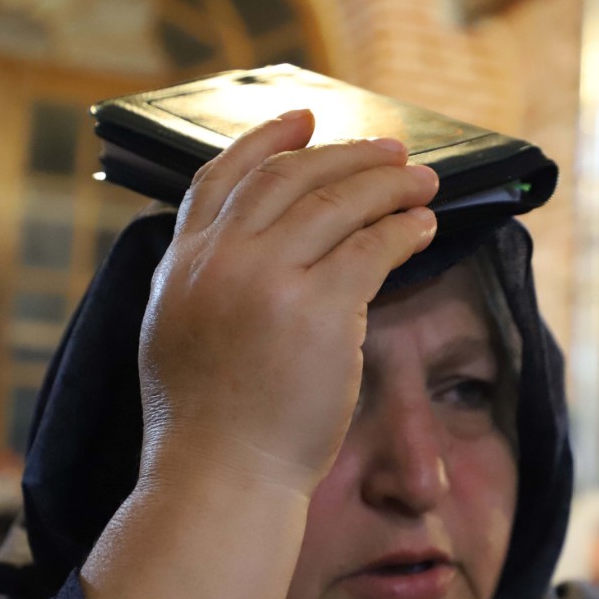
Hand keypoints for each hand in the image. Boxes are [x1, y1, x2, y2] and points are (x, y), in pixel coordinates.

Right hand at [138, 110, 438, 494]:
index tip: (305, 120)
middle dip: (347, 156)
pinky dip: (403, 228)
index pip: (224, 176)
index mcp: (181, 264)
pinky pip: (374, 246)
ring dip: (387, 184)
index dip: (269, 140)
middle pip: (291, 178)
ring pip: (338, 203)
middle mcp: (221, 259)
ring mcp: (269, 279)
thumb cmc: (206, 426)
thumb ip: (203, 282)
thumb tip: (244, 251)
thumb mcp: (175, 334)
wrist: (219, 478)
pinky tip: (424, 226)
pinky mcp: (320, 308)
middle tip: (390, 150)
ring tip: (422, 182)